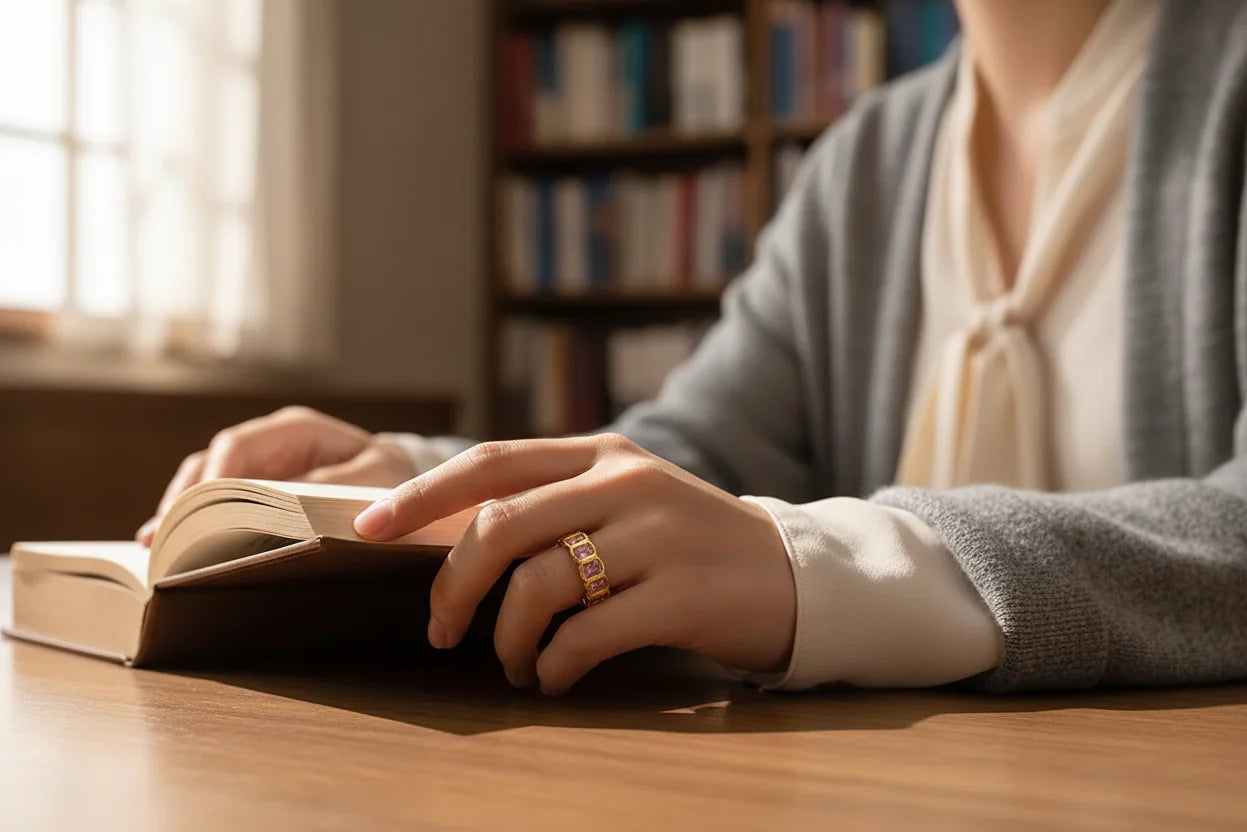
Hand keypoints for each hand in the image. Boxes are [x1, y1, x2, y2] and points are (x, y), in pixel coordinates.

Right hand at [136, 406, 417, 545]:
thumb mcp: (377, 481)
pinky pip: (218, 503)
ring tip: (157, 547)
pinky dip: (196, 525)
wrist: (408, 488)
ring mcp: (260, 466)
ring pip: (205, 482)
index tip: (194, 513)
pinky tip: (172, 550)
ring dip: (182, 514)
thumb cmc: (392, 479)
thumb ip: (335, 488)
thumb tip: (290, 506)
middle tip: (164, 538)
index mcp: (297, 430)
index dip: (212, 477)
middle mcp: (270, 443)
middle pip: (210, 463)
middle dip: (186, 500)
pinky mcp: (257, 493)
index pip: (239, 445)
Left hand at [352, 434, 795, 694]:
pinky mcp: (682, 593)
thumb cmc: (686, 544)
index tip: (369, 529)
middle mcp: (624, 482)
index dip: (423, 496)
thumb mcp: (625, 499)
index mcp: (600, 453)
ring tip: (517, 664)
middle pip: (502, 524)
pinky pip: (587, 635)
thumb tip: (451, 543)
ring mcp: (657, 535)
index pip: (493, 463)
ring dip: (510, 639)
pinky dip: (555, 666)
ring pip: (539, 584)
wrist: (791, 575)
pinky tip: (557, 677)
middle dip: (453, 585)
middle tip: (441, 630)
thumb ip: (554, 505)